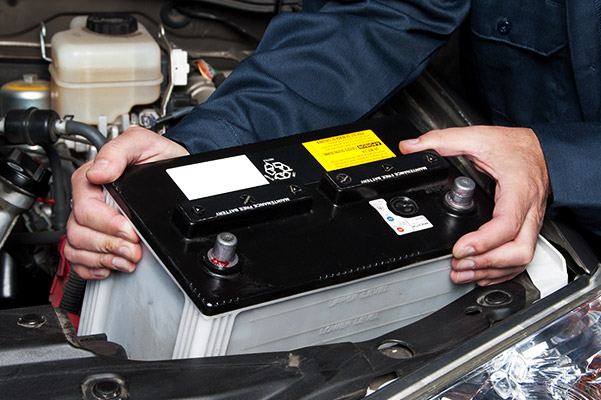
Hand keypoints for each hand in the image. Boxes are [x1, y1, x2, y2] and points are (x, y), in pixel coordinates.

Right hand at [65, 126, 188, 279]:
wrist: (175, 169)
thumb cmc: (158, 156)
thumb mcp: (144, 143)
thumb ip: (120, 150)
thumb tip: (100, 171)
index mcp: (92, 178)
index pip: (85, 208)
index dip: (108, 224)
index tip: (130, 230)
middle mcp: (89, 200)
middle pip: (79, 232)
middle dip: (108, 245)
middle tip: (133, 249)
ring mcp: (92, 220)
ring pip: (76, 247)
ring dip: (103, 258)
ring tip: (127, 259)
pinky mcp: (99, 235)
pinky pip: (79, 258)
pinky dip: (92, 267)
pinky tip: (111, 265)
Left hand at [399, 126, 549, 285]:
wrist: (542, 148)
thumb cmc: (515, 146)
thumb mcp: (477, 137)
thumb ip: (442, 141)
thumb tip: (411, 148)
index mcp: (518, 190)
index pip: (506, 225)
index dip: (483, 241)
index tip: (459, 248)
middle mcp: (529, 211)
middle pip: (519, 251)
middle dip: (487, 263)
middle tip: (458, 264)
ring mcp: (531, 222)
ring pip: (521, 258)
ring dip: (491, 270)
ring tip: (462, 272)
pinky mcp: (528, 229)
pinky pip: (521, 257)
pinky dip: (501, 270)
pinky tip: (481, 273)